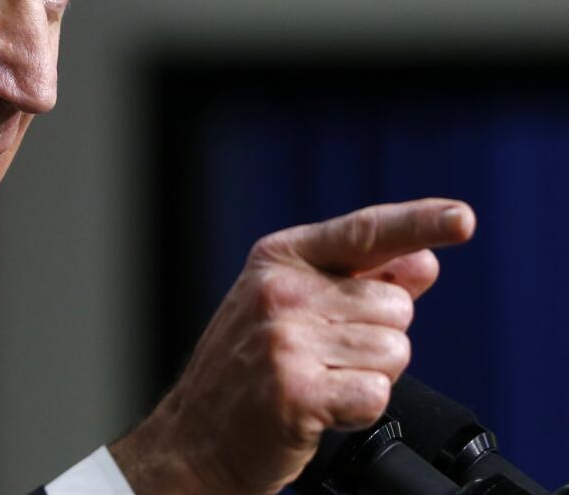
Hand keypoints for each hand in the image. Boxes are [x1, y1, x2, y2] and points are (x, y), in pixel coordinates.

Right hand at [108, 198, 474, 494]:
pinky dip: (359, 411)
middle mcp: (280, 290)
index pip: (364, 231)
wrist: (195, 437)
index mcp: (279, 259)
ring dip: (369, 377)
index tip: (462, 219)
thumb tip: (423, 261)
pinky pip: (376, 394)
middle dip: (377, 339)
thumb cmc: (247, 371)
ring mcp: (284, 339)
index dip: (420, 222)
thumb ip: (359, 280)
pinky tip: (321, 409)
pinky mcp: (295, 390)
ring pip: (393, 352)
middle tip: (324, 358)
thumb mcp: (290, 307)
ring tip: (319, 382)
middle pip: (396, 306)